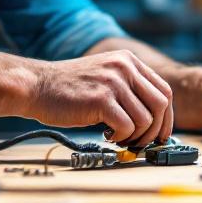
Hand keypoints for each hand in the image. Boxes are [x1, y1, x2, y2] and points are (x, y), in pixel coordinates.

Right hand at [27, 50, 173, 147]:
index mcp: (128, 61)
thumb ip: (128, 89)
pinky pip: (127, 127)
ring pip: (146, 119)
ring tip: (118, 137)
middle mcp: (125, 67)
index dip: (166, 117)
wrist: (36, 85)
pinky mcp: (101, 99)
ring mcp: (113, 82)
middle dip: (155, 130)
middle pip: (161, 104)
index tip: (159, 133)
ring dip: (136, 136)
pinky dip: (121, 137)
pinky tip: (106, 134)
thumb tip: (153, 120)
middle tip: (140, 141)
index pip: (164, 90)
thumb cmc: (68, 88)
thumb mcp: (104, 76)